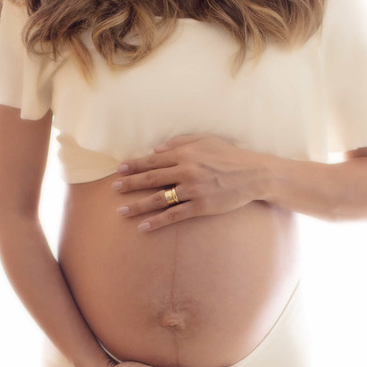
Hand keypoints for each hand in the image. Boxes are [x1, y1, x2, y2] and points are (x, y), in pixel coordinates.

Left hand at [111, 135, 266, 230]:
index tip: (119, 170)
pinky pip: (173, 215)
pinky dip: (157, 221)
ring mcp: (192, 190)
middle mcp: (185, 171)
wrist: (253, 174)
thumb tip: (156, 149)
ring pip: (158, 199)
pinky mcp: (200, 207)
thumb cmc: (229, 155)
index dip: (134, 165)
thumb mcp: (205, 140)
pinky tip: (143, 226)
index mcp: (184, 154)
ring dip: (137, 205)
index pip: (152, 160)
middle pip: (150, 179)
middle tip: (113, 189)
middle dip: (129, 184)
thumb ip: (179, 142)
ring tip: (121, 211)